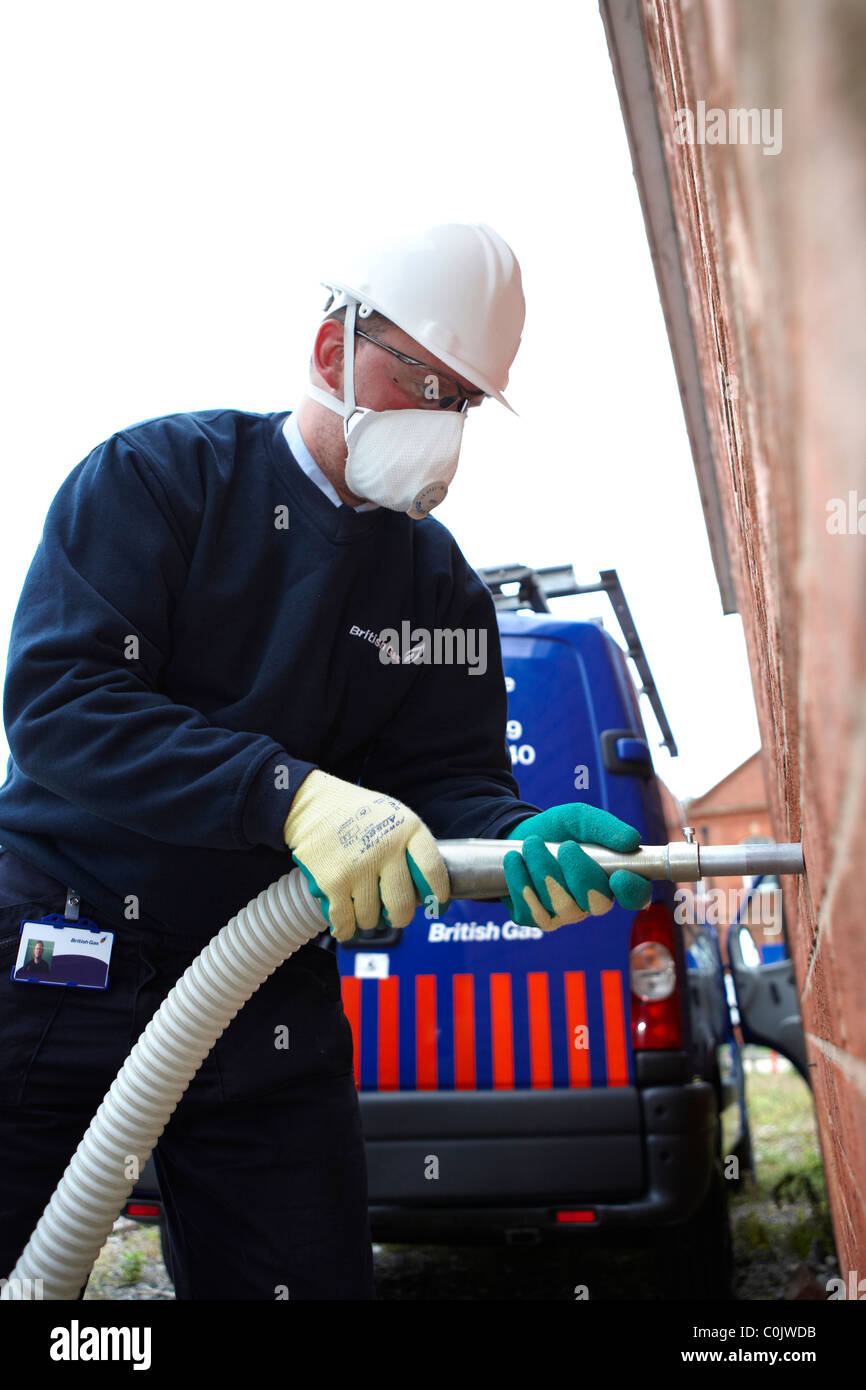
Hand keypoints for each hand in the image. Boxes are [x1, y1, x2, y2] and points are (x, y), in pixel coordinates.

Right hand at [283, 770, 449, 941]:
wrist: (312, 805)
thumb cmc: (357, 814)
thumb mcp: (394, 816)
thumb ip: (411, 847)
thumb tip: (424, 890)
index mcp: (408, 829)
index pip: (433, 871)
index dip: (437, 896)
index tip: (435, 906)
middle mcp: (386, 848)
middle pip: (403, 904)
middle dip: (399, 917)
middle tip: (394, 915)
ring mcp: (359, 866)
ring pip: (372, 918)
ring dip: (368, 920)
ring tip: (363, 906)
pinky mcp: (333, 882)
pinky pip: (345, 922)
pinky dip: (346, 929)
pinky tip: (345, 926)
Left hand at [503, 802, 651, 930]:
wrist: (518, 834)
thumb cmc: (558, 829)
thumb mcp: (580, 818)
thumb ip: (605, 827)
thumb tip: (632, 840)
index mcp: (612, 878)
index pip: (636, 896)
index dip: (632, 892)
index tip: (619, 875)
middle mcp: (591, 902)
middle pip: (597, 903)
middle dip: (580, 873)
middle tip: (566, 846)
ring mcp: (564, 914)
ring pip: (561, 905)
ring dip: (543, 869)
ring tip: (532, 843)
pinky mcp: (535, 918)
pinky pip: (531, 910)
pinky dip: (520, 880)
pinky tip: (515, 859)